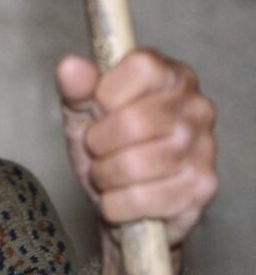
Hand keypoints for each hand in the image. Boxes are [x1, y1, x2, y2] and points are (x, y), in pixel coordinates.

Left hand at [55, 49, 217, 274]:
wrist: (125, 208)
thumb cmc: (107, 149)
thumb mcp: (83, 114)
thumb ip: (76, 89)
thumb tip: (70, 66)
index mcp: (171, 75)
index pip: (142, 67)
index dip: (106, 94)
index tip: (99, 110)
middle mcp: (196, 107)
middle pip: (133, 121)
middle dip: (98, 144)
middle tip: (97, 150)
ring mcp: (205, 148)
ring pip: (134, 164)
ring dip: (104, 175)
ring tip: (107, 173)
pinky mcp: (202, 188)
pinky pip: (141, 198)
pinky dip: (115, 203)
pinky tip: (120, 197)